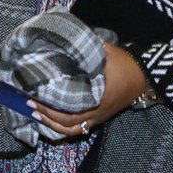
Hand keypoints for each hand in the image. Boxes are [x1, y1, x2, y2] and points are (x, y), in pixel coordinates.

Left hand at [31, 43, 149, 136]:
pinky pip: (78, 130)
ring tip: (35, 113)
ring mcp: (97, 117)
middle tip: (28, 103)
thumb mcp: (104, 51)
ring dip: (51, 123)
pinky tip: (51, 121)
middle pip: (66, 121)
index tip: (33, 94)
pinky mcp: (98, 119)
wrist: (144, 75)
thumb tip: (62, 43)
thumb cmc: (123, 63)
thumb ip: (84, 50)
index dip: (49, 104)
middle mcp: (94, 111)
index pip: (67, 106)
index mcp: (95, 96)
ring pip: (71, 129)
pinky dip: (63, 128)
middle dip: (45, 113)